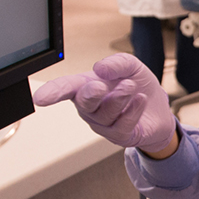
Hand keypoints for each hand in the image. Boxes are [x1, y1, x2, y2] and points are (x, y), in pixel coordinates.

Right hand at [32, 53, 175, 153]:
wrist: (158, 108)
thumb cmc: (137, 86)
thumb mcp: (131, 66)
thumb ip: (117, 62)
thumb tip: (100, 68)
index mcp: (85, 86)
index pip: (65, 88)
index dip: (52, 92)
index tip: (40, 98)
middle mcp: (90, 107)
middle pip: (83, 102)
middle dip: (91, 94)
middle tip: (101, 86)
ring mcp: (102, 123)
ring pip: (105, 113)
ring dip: (120, 97)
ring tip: (131, 86)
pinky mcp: (118, 135)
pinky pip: (122, 124)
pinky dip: (133, 109)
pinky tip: (140, 100)